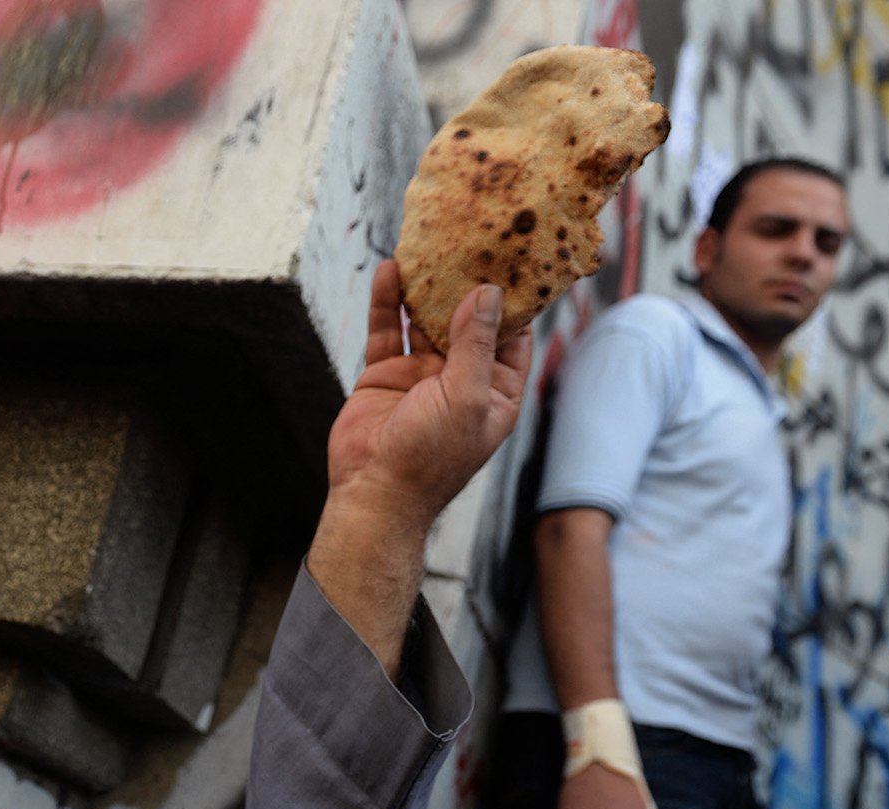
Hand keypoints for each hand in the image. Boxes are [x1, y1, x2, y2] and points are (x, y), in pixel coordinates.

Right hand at [324, 261, 532, 524]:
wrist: (374, 491)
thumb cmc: (430, 458)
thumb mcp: (467, 397)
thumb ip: (476, 344)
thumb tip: (488, 294)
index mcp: (495, 391)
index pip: (513, 336)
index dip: (514, 300)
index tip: (514, 258)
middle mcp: (462, 379)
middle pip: (469, 320)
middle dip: (467, 283)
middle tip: (470, 237)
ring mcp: (422, 374)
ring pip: (427, 319)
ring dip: (427, 286)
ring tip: (429, 245)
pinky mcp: (386, 372)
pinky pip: (390, 328)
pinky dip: (390, 300)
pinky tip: (392, 270)